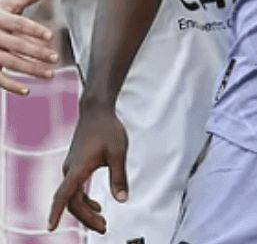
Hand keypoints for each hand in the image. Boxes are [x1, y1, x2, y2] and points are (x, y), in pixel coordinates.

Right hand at [0, 0, 57, 94]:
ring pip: (9, 62)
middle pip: (16, 44)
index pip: (18, 23)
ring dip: (30, 69)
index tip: (50, 36)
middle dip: (36, 52)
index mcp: (0, 18)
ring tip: (50, 74)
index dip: (34, 29)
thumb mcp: (6, 5)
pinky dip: (11, 86)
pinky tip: (27, 90)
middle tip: (55, 58)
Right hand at [48, 102, 128, 234]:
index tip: (50, 228)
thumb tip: (122, 199)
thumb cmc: (108, 129)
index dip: (56, 213)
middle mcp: (69, 170)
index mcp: (77, 169)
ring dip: (85, 211)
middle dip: (86, 218)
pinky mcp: (75, 166)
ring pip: (73, 196)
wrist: (96, 111)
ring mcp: (71, 168)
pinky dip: (83, 200)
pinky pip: (75, 189)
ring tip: (101, 221)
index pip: (63, 196)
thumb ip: (119, 177)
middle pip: (72, 202)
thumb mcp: (118, 153)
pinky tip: (95, 206)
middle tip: (104, 228)